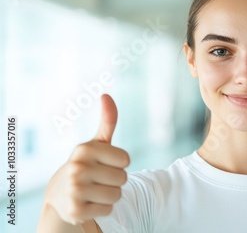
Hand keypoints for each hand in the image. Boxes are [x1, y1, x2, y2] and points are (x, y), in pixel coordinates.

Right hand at [45, 94, 129, 224]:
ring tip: (94, 191)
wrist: (60, 194)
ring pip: (117, 195)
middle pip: (123, 178)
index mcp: (84, 149)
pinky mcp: (75, 211)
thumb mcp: (97, 144)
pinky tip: (89, 203)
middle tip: (99, 179)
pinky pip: (108, 209)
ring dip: (110, 195)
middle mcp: (77, 168)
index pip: (126, 160)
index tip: (104, 164)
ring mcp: (75, 190)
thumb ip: (107, 121)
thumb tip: (107, 95)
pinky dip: (102, 208)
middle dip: (115, 181)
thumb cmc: (87, 165)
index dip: (119, 164)